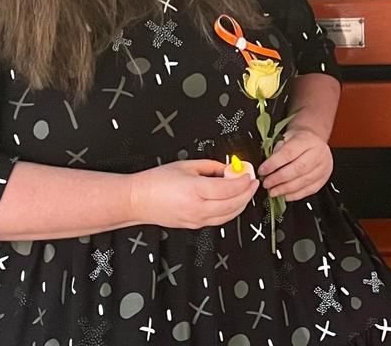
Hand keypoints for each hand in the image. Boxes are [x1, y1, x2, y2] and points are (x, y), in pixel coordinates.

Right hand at [128, 159, 257, 228]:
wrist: (137, 200)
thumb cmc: (155, 181)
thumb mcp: (186, 165)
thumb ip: (210, 166)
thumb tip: (228, 169)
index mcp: (195, 190)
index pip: (229, 188)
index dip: (243, 181)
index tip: (249, 174)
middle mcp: (197, 208)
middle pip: (233, 204)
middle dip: (247, 193)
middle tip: (254, 182)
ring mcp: (196, 219)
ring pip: (228, 215)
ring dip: (241, 204)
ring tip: (246, 192)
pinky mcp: (193, 225)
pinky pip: (219, 220)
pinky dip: (230, 211)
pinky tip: (233, 202)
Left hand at [257, 128, 332, 200]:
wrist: (314, 140)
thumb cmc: (299, 140)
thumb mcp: (286, 137)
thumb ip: (277, 151)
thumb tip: (266, 167)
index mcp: (307, 140)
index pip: (289, 153)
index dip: (274, 164)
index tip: (262, 171)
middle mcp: (318, 153)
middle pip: (297, 169)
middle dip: (278, 179)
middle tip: (267, 183)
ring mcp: (323, 167)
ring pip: (303, 181)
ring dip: (285, 189)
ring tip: (273, 191)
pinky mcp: (324, 178)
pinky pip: (309, 190)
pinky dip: (295, 195)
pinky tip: (284, 195)